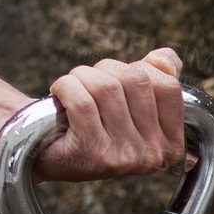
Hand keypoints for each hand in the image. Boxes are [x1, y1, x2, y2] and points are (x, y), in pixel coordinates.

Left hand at [32, 48, 187, 182]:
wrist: (43, 149)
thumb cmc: (88, 120)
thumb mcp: (125, 102)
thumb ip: (152, 79)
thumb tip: (164, 57)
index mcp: (170, 143)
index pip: (167, 85)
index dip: (136, 69)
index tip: (114, 80)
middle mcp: (153, 154)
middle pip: (136, 80)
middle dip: (104, 70)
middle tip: (86, 83)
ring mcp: (126, 157)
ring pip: (107, 87)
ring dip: (80, 77)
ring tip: (71, 89)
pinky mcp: (95, 154)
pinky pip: (81, 101)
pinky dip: (64, 87)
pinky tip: (58, 95)